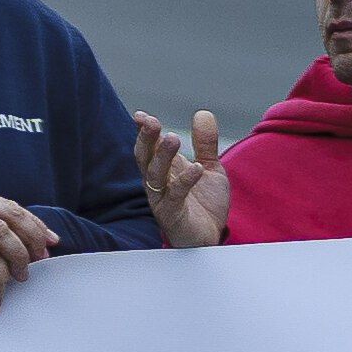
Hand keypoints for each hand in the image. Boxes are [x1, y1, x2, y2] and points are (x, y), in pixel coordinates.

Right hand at [132, 109, 230, 250]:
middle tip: (150, 122)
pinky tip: (195, 167)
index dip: (143, 132)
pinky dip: (185, 181)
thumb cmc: (204, 204)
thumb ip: (205, 144)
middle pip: (144, 158)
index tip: (141, 116)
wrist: (210, 238)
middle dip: (146, 140)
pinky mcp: (173, 214)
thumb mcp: (208, 168)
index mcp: (163, 170)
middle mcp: (157, 183)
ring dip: (162, 156)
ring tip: (172, 138)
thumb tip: (202, 113)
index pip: (148, 147)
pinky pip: (175, 195)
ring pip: (155, 175)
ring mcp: (162, 199)